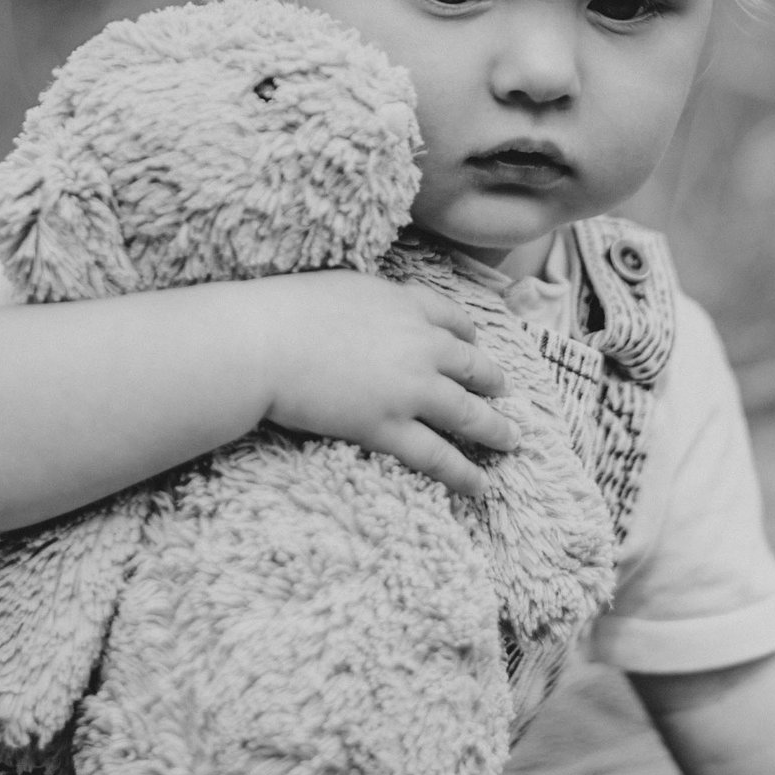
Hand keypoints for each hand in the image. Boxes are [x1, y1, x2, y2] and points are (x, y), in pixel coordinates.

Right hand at [248, 271, 519, 497]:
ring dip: (494, 429)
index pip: (451, 319)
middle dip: (492, 381)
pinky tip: (480, 486)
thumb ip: (369, 302)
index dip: (468, 335)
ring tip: (511, 441)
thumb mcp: (340, 288)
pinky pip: (438, 456)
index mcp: (404, 304)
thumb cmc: (285, 310)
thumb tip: (369, 313)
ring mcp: (409, 388)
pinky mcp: (388, 428)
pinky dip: (463, 473)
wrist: (263, 341)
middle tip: (505, 393)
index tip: (475, 345)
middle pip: (471, 365)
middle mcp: (419, 345)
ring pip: (467, 413)